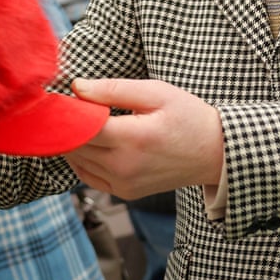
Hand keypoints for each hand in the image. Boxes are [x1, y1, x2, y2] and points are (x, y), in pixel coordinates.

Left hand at [65, 78, 223, 199]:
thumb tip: (77, 87)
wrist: (216, 153)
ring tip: (84, 122)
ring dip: (73, 142)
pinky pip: (88, 177)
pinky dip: (82, 160)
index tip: (64, 97)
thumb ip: (114, 89)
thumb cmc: (189, 117)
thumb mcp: (157, 92)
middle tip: (72, 106)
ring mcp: (124, 183)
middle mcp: (124, 166)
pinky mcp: (125, 192)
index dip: (66, 111)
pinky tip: (91, 143)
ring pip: (77, 162)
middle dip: (66, 125)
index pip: (79, 127)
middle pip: (73, 146)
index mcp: (133, 138)